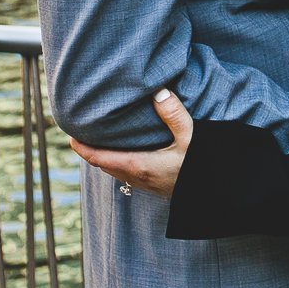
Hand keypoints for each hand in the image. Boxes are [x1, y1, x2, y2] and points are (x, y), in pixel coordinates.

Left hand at [69, 88, 191, 197]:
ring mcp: (147, 184)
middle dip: (91, 151)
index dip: (83, 149)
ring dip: (105, 158)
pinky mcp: (156, 186)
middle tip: (82, 134)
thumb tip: (158, 91)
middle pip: (104, 165)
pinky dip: (118, 163)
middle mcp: (139, 177)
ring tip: (101, 141)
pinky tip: (127, 152)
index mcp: (140, 165)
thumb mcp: (192, 138)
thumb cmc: (203, 168)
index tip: (70, 136)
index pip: (100, 158)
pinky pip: (127, 174)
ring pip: (115, 171)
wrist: (218, 196)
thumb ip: (174, 114)